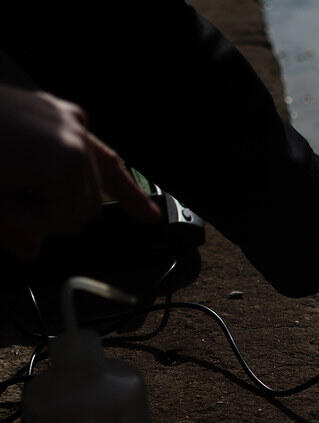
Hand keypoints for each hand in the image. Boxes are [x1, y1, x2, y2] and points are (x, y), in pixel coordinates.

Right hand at [0, 84, 159, 259]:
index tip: (150, 217)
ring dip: (37, 216)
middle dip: (51, 217)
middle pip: (90, 204)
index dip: (132, 195)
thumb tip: (34, 251)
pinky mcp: (65, 157)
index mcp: (59, 123)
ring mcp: (72, 140)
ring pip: (77, 214)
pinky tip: (5, 190)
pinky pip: (60, 214)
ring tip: (3, 187)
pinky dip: (29, 216)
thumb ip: (19, 221)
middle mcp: (71, 125)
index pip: (109, 164)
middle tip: (9, 195)